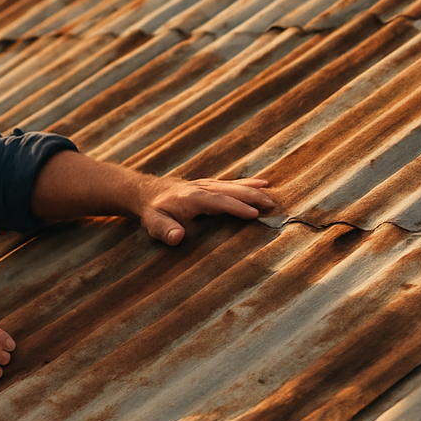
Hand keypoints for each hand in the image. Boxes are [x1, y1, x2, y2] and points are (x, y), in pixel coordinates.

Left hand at [137, 177, 274, 245]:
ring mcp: (208, 185)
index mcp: (192, 198)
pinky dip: (248, 184)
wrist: (149, 193)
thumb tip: (177, 237)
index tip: (254, 214)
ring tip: (272, 197)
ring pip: (234, 186)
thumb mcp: (154, 223)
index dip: (236, 207)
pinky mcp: (211, 185)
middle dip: (252, 197)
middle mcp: (202, 188)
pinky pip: (232, 184)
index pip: (218, 201)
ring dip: (254, 190)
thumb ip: (164, 230)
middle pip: (231, 191)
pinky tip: (263, 184)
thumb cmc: (153, 212)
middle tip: (271, 205)